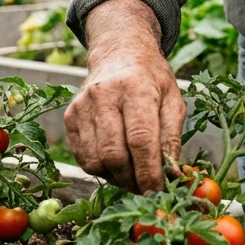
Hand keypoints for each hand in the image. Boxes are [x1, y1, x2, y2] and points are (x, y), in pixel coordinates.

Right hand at [65, 0, 184, 192]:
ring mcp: (82, 106)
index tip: (159, 191)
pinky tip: (116, 162)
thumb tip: (172, 175)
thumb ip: (173, 137)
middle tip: (146, 187)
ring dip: (116, 178)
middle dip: (132, 180)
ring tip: (133, 174)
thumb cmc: (151, 79)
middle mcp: (104, 95)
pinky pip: (82, 157)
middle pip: (113, 154)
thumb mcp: (173, 100)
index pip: (140, 139)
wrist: (119, 52)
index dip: (149, 171)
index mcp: (135, 87)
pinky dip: (101, 169)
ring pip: (95, 161)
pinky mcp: (70, 116)